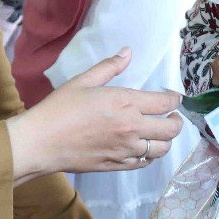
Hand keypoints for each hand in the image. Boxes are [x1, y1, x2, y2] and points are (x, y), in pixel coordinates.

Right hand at [7, 48, 182, 181]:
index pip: (165, 102)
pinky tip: (143, 148)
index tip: (173, 97)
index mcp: (126, 102)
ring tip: (160, 134)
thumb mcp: (83, 81)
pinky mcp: (117, 165)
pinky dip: (149, 156)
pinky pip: (144, 163)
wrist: (42, 142)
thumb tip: (128, 52)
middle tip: (173, 116)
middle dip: (177, 121)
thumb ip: (109, 67)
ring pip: (161, 149)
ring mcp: (126, 149)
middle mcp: (132, 127)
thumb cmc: (60, 108)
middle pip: (171, 129)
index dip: (174, 99)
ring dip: (165, 141)